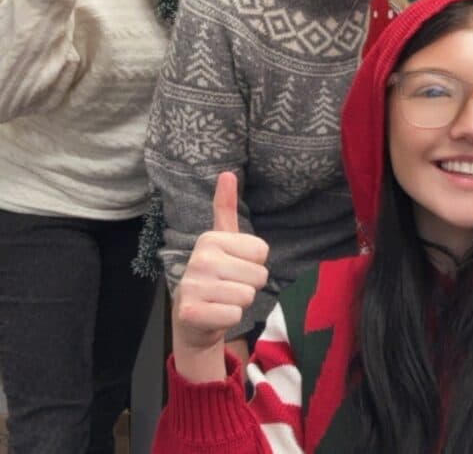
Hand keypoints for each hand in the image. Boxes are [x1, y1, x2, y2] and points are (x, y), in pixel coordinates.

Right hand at [172, 172, 268, 381]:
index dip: (254, 264)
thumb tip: (227, 173)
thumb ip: (226, 208)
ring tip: (221, 299)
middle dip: (249, 285)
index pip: (262, 252)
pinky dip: (229, 318)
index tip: (233, 266)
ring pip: (248, 296)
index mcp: (210, 239)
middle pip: (259, 275)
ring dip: (239, 302)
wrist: (193, 318)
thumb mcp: (223, 240)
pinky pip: (234, 314)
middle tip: (227, 286)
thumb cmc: (216, 275)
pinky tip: (214, 314)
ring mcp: (192, 286)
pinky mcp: (191, 312)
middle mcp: (199, 259)